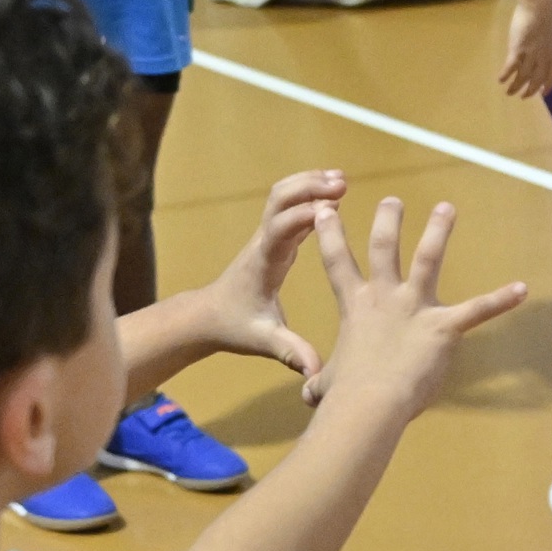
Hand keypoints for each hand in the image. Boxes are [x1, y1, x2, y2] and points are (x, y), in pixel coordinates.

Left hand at [201, 171, 345, 378]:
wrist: (209, 317)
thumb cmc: (236, 327)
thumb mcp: (264, 342)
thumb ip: (290, 352)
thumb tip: (315, 371)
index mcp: (263, 262)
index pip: (280, 229)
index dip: (303, 215)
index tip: (332, 207)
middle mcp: (263, 243)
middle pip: (279, 200)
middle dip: (308, 187)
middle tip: (342, 182)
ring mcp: (266, 237)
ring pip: (282, 196)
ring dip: (308, 184)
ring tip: (341, 179)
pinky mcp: (272, 239)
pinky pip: (289, 208)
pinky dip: (308, 195)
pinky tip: (332, 195)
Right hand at [302, 198, 526, 414]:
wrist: (370, 403)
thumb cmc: (345, 398)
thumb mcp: (324, 385)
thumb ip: (318, 384)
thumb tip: (308, 397)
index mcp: (356, 307)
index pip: (337, 263)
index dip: (330, 234)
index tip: (325, 210)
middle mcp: (385, 298)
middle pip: (384, 248)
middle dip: (388, 221)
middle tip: (393, 200)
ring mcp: (416, 308)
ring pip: (428, 259)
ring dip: (438, 232)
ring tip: (446, 208)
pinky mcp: (444, 326)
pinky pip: (478, 310)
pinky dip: (502, 300)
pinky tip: (522, 289)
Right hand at [498, 0, 551, 100]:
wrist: (540, 3)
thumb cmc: (547, 11)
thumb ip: (550, 41)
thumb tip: (547, 44)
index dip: (548, 86)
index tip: (543, 93)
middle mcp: (544, 57)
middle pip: (537, 79)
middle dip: (530, 90)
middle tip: (523, 96)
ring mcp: (531, 54)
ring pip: (523, 76)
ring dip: (515, 86)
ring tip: (509, 93)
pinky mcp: (518, 49)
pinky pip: (511, 66)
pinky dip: (506, 75)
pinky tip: (500, 80)